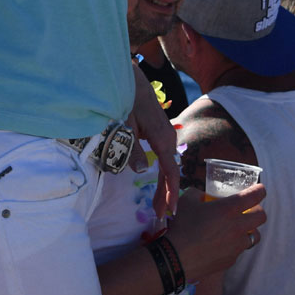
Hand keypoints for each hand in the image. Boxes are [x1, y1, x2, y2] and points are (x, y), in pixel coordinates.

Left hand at [127, 62, 178, 217]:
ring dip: (164, 186)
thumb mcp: (124, 124)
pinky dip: (162, 174)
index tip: (170, 210)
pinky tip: (159, 186)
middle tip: (161, 216)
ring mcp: (165, 135)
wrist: (131, 78)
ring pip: (167, 166)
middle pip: (170, 172)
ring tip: (159, 206)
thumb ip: (132, 148)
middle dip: (166, 195)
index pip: (170, 171)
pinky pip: (163, 158)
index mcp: (162, 137)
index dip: (170, 192)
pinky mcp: (159, 134)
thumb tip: (140, 170)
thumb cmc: (126, 99)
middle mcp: (168, 138)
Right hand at [166, 183, 266, 281]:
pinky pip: (240, 249)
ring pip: (255, 236)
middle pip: (262, 216)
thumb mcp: (187, 200)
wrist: (176, 258)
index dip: (260, 190)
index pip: (255, 196)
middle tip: (248, 209)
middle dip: (258, 210)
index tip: (259, 189)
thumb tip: (202, 195)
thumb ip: (198, 193)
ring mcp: (237, 245)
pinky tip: (222, 244)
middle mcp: (237, 227)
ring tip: (237, 229)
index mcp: (228, 209)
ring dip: (249, 230)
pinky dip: (235, 245)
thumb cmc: (182, 226)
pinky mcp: (232, 260)